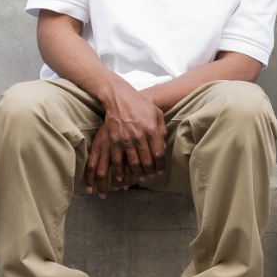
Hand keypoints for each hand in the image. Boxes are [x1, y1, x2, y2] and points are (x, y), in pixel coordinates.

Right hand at [85, 82, 165, 197]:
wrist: (119, 98)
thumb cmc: (140, 104)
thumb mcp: (157, 113)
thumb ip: (161, 130)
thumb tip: (163, 146)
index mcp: (151, 130)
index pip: (159, 154)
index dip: (161, 165)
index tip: (160, 171)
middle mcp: (139, 136)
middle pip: (147, 161)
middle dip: (150, 172)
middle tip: (151, 176)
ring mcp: (125, 140)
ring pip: (132, 164)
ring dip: (137, 174)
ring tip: (140, 178)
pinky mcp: (113, 142)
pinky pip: (117, 161)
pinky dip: (120, 172)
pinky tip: (123, 179)